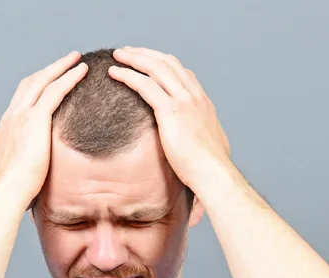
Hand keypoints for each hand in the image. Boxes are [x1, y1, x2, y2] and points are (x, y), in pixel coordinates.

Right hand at [0, 51, 87, 206]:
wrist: (7, 191)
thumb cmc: (13, 191)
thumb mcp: (19, 173)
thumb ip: (27, 167)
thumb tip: (35, 180)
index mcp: (7, 127)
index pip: (22, 99)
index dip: (37, 86)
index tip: (49, 80)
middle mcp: (12, 116)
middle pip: (31, 82)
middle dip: (49, 69)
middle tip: (66, 60)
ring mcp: (22, 116)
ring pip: (43, 80)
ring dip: (61, 66)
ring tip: (77, 59)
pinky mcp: (36, 120)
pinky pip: (55, 90)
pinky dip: (69, 77)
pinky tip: (82, 71)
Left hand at [109, 47, 232, 194]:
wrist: (213, 173)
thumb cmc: (208, 169)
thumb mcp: (208, 146)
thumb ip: (198, 137)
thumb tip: (194, 143)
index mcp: (203, 103)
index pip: (183, 73)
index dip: (163, 64)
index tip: (149, 62)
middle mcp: (195, 96)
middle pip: (168, 63)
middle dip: (146, 54)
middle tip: (128, 52)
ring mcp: (184, 101)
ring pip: (156, 68)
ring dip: (135, 58)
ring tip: (118, 55)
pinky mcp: (171, 111)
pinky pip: (145, 85)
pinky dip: (128, 75)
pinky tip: (115, 73)